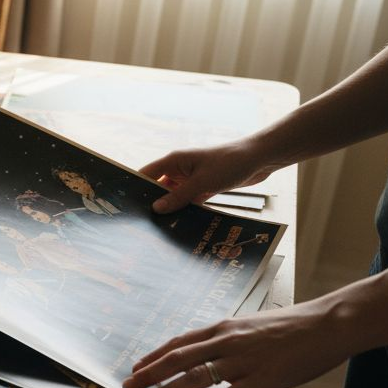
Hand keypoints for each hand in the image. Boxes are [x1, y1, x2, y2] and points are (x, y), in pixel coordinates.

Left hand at [122, 300, 354, 387]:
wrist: (326, 325)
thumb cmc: (290, 327)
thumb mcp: (250, 326)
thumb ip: (226, 338)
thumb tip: (205, 351)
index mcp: (222, 328)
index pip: (178, 343)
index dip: (153, 356)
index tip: (136, 367)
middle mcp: (226, 341)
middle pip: (176, 359)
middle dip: (149, 374)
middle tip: (129, 387)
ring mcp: (242, 361)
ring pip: (194, 377)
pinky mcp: (261, 380)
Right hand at [139, 139, 279, 212]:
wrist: (260, 159)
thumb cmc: (230, 163)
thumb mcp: (202, 182)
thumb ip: (178, 197)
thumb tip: (156, 209)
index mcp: (174, 161)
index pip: (146, 174)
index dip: (135, 188)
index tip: (127, 206)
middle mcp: (180, 169)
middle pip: (158, 188)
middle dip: (153, 203)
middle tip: (143, 223)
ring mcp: (192, 179)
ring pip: (174, 196)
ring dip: (172, 209)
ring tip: (161, 228)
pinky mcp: (204, 187)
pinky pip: (189, 201)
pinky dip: (186, 210)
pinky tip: (181, 225)